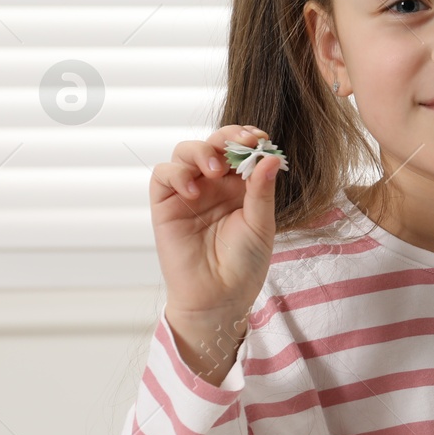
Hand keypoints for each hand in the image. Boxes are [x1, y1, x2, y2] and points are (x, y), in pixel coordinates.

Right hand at [150, 124, 280, 341]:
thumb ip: (261, 191)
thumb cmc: (244, 264)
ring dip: (201, 152)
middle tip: (241, 143)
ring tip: (214, 170)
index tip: (260, 138)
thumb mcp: (261, 225)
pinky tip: (193, 192)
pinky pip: (163, 175)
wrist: (220, 297)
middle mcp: (213, 185)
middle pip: (213, 143)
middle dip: (227, 137)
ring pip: (185, 152)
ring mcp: (188, 192)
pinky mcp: (165, 204)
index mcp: (240, 186)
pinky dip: (177, 174)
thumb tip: (270, 157)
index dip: (247, 138)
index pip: (240, 149)